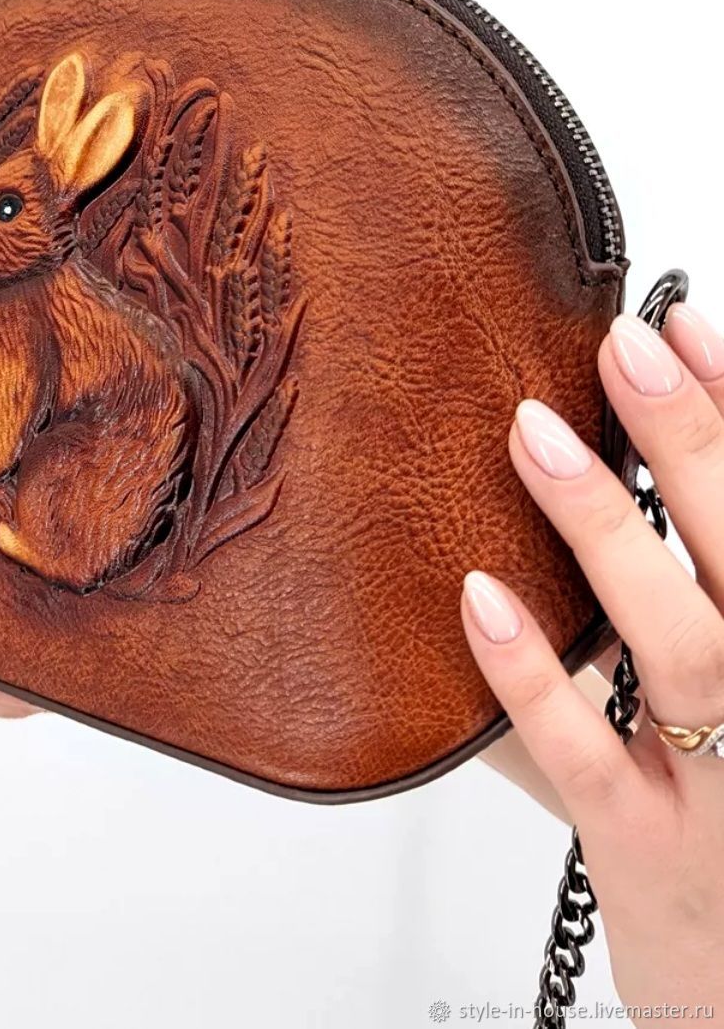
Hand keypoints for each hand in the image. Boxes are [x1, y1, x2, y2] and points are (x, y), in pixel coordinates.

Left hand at [462, 304, 723, 1015]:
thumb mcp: (722, 711)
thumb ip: (643, 623)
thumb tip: (534, 525)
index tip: (688, 323)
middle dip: (696, 438)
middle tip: (627, 342)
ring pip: (684, 642)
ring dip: (610, 532)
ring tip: (535, 434)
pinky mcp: (649, 851)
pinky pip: (584, 754)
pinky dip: (531, 675)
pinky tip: (475, 597)